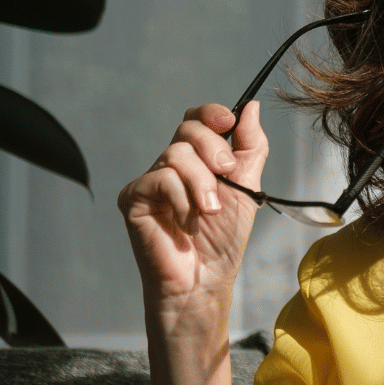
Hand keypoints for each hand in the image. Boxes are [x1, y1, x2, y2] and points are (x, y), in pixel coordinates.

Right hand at [117, 101, 268, 338]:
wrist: (207, 277)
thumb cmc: (224, 238)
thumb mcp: (247, 185)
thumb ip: (250, 146)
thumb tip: (250, 107)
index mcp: (199, 159)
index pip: (198, 119)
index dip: (212, 113)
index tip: (228, 121)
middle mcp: (172, 165)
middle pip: (188, 129)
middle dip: (213, 149)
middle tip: (226, 175)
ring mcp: (151, 180)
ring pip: (176, 154)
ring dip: (201, 184)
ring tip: (209, 212)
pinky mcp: (133, 198)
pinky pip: (160, 179)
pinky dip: (182, 199)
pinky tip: (187, 222)